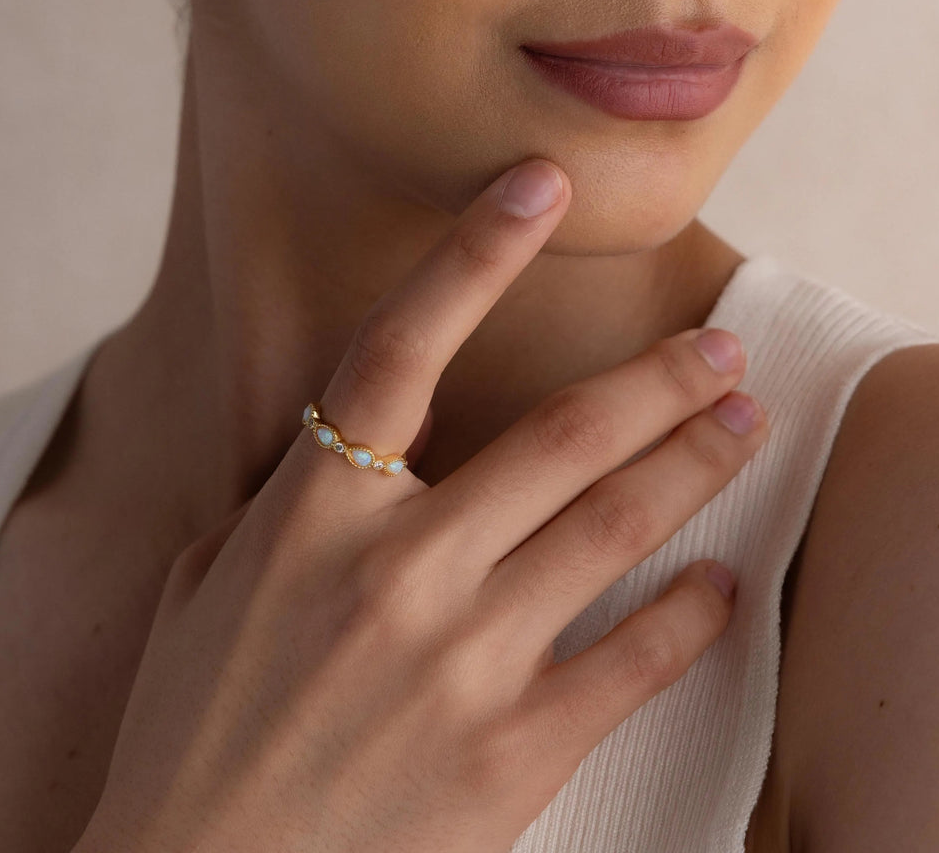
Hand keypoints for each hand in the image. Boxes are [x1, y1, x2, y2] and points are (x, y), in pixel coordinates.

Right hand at [73, 159, 767, 852]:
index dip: (475, 253)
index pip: (403, 346)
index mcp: (311, 513)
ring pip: (614, 522)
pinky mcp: (513, 751)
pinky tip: (720, 580)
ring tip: (745, 425)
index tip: (539, 187)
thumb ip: (275, 511)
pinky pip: (634, 659)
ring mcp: (463, 659)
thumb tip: (326, 459)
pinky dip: (691, 612)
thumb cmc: (193, 731)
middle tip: (719, 350)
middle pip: (562, 432)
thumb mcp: (206, 590)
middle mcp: (398, 566)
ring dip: (696, 461)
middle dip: (658, 378)